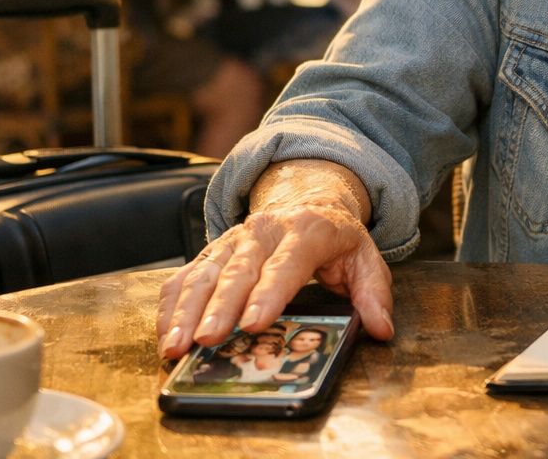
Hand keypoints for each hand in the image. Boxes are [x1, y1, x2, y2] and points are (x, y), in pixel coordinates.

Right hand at [156, 161, 393, 358]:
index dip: (269, 294)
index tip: (252, 323)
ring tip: (175, 347)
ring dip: (185, 312)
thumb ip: (374, 292)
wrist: (307, 199)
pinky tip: (165, 334)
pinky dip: (170, 307)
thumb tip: (382, 328)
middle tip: (205, 341)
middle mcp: (264, 231)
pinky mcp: (211, 252)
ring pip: (204, 274)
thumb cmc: (335, 238)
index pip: (286, 264)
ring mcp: (233, 240)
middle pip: (238, 272)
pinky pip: (184, 277)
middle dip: (219, 308)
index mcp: (307, 231)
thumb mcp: (365, 258)